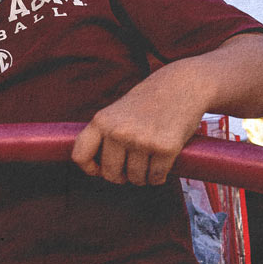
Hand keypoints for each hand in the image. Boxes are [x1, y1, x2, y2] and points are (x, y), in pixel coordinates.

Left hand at [72, 66, 207, 185]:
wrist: (182, 85)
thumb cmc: (148, 102)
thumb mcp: (117, 112)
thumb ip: (105, 134)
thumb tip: (97, 169)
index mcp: (101, 121)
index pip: (80, 156)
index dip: (90, 169)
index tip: (101, 170)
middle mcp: (118, 131)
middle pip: (110, 173)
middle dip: (121, 177)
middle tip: (130, 169)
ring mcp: (142, 140)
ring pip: (136, 178)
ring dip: (142, 178)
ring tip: (147, 164)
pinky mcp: (165, 148)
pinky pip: (156, 177)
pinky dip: (158, 178)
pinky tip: (160, 168)